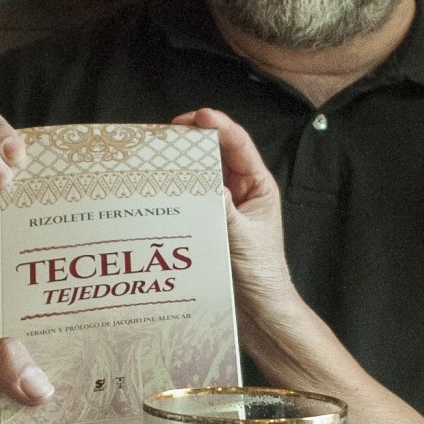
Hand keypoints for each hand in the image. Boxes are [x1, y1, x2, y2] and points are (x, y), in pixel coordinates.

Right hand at [173, 109, 292, 302]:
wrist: (260, 308)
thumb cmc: (262, 272)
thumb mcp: (244, 238)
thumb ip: (226, 212)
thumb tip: (209, 186)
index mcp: (257, 186)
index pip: (239, 145)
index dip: (219, 125)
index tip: (198, 115)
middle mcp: (240, 190)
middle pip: (217, 153)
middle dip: (195, 137)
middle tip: (169, 131)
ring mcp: (223, 205)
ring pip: (202, 173)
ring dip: (184, 162)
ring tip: (160, 153)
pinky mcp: (209, 221)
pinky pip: (192, 196)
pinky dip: (178, 188)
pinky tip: (161, 186)